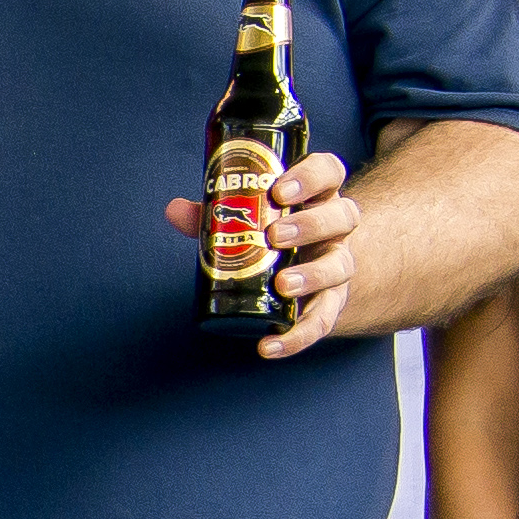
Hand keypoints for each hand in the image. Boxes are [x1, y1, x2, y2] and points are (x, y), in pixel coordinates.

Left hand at [157, 148, 357, 361]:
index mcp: (317, 196)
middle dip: (310, 224)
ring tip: (282, 284)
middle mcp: (335, 229)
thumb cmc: (271, 234)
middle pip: (343, 216)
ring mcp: (337, 265)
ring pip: (340, 266)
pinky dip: (297, 337)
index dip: (310, 176)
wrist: (304, 276)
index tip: (279, 190)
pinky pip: (322, 322)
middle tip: (274, 235)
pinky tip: (269, 346)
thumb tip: (175, 210)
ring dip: (313, 275)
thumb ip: (213, 212)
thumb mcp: (247, 217)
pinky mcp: (331, 304)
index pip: (328, 172)